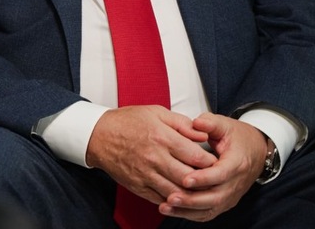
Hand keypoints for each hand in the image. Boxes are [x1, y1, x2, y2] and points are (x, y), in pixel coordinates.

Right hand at [85, 105, 216, 206]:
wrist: (98, 135)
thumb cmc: (127, 121)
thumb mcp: (156, 113)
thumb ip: (182, 123)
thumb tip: (203, 134)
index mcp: (162, 137)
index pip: (197, 156)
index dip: (211, 162)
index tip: (216, 162)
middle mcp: (155, 158)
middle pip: (190, 177)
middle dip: (205, 180)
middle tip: (213, 178)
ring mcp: (146, 174)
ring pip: (177, 193)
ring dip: (191, 194)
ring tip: (200, 190)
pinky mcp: (138, 186)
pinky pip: (161, 199)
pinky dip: (174, 200)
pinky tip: (180, 195)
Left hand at [158, 112, 268, 221]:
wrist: (255, 152)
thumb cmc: (237, 137)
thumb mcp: (225, 125)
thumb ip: (210, 123)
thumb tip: (197, 123)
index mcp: (237, 163)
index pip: (221, 174)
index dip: (204, 178)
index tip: (186, 179)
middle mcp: (235, 184)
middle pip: (215, 197)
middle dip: (192, 200)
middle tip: (170, 198)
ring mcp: (230, 196)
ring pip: (210, 208)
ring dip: (187, 210)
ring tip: (166, 206)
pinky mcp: (224, 202)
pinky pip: (207, 213)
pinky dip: (190, 214)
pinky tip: (172, 210)